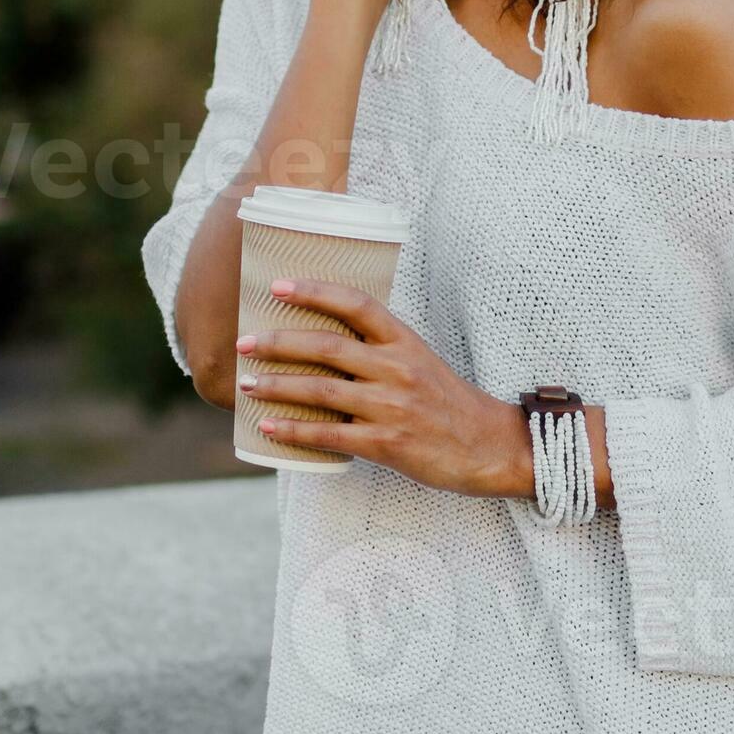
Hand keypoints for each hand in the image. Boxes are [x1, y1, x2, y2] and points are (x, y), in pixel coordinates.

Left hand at [236, 278, 529, 499]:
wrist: (489, 447)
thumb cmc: (449, 404)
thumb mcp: (421, 361)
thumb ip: (380, 349)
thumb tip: (327, 341)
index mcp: (405, 342)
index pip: (356, 304)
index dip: (314, 291)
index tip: (277, 285)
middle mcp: (397, 369)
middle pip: (327, 346)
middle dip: (278, 342)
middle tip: (244, 341)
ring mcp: (391, 407)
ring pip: (321, 391)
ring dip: (277, 385)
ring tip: (245, 384)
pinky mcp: (386, 444)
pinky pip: (330, 435)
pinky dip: (294, 430)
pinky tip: (269, 426)